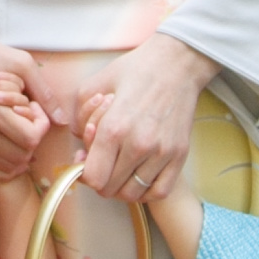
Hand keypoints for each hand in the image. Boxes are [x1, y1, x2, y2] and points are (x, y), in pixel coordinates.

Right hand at [0, 29, 46, 179]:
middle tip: (26, 117)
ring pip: (4, 168)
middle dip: (32, 139)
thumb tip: (62, 120)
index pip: (30, 140)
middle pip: (20, 157)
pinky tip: (5, 143)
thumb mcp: (19, 62)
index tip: (34, 106)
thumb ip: (44, 91)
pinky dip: (2, 163)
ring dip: (18, 152)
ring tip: (14, 128)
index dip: (41, 125)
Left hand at [74, 35, 215, 203]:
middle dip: (99, 178)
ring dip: (120, 186)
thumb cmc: (134, 71)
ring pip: (132, 194)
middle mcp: (139, 144)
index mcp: (115, 128)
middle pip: (110, 189)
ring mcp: (162, 153)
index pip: (93, 177)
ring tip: (119, 167)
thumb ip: (77, 118)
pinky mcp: (180, 155)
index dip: (83, 174)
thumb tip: (78, 144)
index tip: (85, 161)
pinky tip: (137, 174)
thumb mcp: (93, 85)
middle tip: (101, 161)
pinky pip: (159, 192)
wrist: (176, 64)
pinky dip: (145, 191)